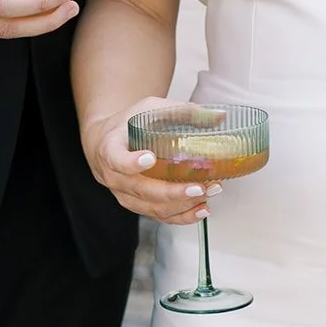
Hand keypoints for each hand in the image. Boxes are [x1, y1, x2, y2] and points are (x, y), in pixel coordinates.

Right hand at [83, 99, 223, 225]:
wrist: (107, 144)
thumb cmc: (127, 126)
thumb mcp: (148, 110)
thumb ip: (180, 111)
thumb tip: (218, 115)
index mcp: (110, 148)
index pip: (116, 159)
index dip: (131, 162)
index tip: (150, 158)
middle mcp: (114, 176)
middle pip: (141, 190)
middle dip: (173, 192)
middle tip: (198, 186)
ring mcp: (125, 195)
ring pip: (152, 207)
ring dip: (183, 204)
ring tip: (208, 192)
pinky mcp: (138, 206)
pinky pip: (159, 217)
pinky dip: (182, 216)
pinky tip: (201, 208)